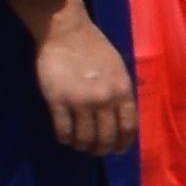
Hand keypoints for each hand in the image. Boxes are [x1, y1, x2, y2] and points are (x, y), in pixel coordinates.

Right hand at [28, 0, 137, 160]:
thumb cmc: (94, 47)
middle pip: (106, 136)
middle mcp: (104, 100)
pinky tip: (65, 138)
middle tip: (96, 152)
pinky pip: (63, 130)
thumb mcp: (119, 68)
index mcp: (122, 90)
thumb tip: (121, 114)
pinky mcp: (57, 102)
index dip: (124, 143)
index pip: (128, 126)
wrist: (66, 32)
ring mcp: (80, 102)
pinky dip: (65, 138)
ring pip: (84, 137)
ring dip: (82, 146)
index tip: (118, 150)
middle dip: (102, 149)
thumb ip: (120, 91)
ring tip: (79, 145)